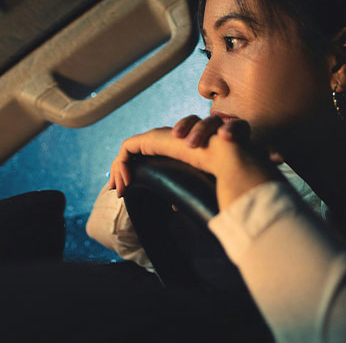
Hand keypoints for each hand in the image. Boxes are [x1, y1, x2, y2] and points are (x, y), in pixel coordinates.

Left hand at [109, 116, 282, 209]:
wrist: (230, 162)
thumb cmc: (224, 174)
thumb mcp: (198, 186)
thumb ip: (185, 193)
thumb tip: (173, 206)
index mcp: (177, 150)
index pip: (149, 154)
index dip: (133, 171)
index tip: (124, 193)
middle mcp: (169, 141)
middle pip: (134, 150)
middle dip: (120, 169)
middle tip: (115, 190)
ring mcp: (162, 137)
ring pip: (130, 149)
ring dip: (121, 168)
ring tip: (121, 187)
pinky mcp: (156, 139)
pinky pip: (128, 147)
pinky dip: (121, 164)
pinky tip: (125, 182)